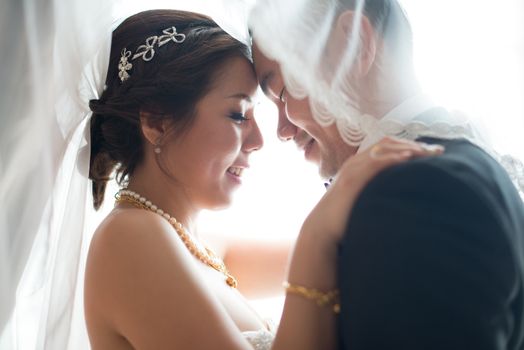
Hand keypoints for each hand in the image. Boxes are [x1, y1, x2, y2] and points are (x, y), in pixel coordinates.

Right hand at [301, 137, 443, 241]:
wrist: (321, 230)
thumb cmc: (343, 219)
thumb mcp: (363, 200)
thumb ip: (377, 192)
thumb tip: (400, 196)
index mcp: (359, 164)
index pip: (387, 145)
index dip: (409, 145)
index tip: (431, 152)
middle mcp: (356, 162)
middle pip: (388, 143)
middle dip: (414, 144)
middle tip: (438, 151)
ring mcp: (353, 169)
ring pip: (384, 149)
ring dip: (409, 148)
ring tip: (429, 152)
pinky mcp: (352, 179)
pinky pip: (374, 163)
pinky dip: (392, 158)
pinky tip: (408, 158)